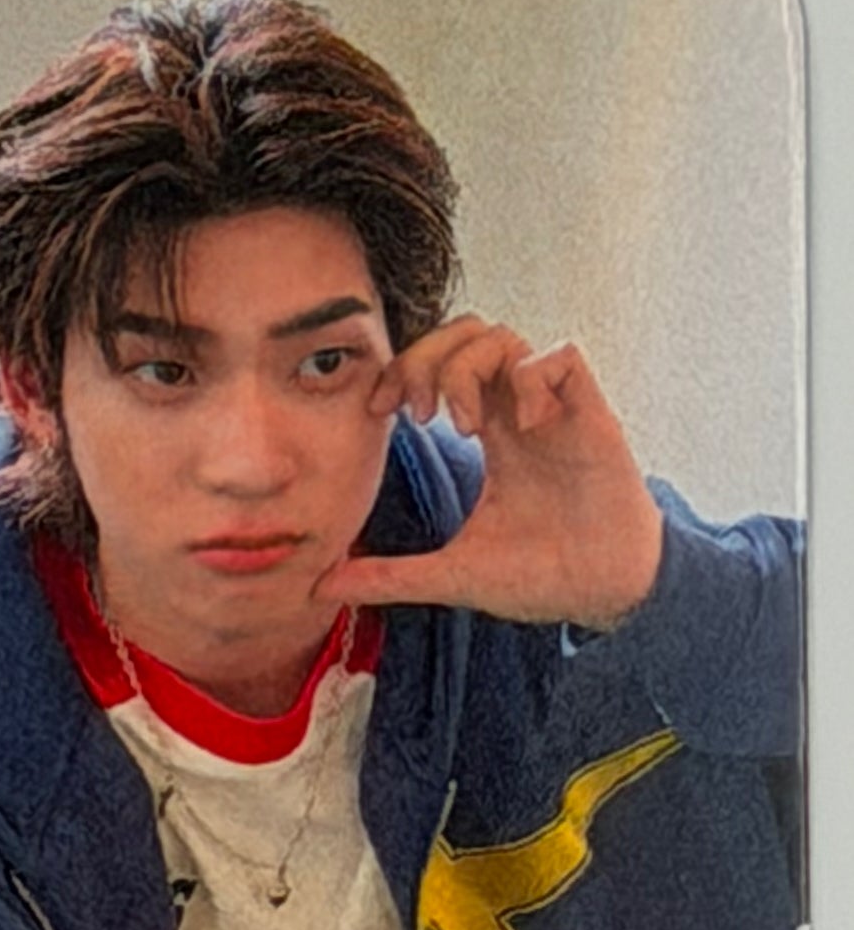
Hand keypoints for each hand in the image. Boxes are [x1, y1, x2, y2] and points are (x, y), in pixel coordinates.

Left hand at [315, 317, 663, 629]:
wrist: (605, 594)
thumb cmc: (542, 576)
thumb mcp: (452, 574)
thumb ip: (391, 575)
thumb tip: (324, 586)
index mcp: (487, 433)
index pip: (437, 369)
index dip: (402, 373)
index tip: (380, 411)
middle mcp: (515, 412)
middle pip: (464, 336)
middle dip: (428, 358)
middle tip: (416, 410)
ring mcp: (552, 410)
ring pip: (504, 336)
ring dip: (470, 368)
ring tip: (463, 424)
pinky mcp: (590, 414)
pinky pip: (560, 356)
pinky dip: (530, 378)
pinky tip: (519, 425)